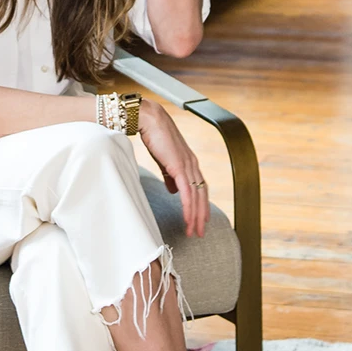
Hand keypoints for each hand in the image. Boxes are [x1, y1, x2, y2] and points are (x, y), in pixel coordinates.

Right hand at [138, 99, 209, 237]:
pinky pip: (187, 192)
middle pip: (202, 195)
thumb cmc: (154, 134)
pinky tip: (187, 217)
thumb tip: (174, 189)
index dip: (200, 204)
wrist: (149, 119)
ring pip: (196, 196)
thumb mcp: (164, 158)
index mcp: (189, 162)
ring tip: (193, 230)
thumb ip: (170, 174)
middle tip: (200, 232)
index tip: (198, 219)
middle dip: (202, 215)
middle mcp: (192, 164)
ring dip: (195, 215)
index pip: (199, 187)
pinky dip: (188, 207)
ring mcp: (187, 165)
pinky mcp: (179, 166)